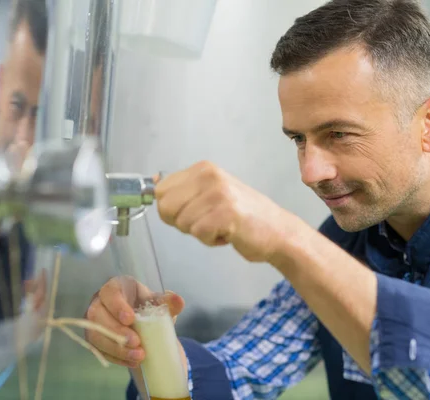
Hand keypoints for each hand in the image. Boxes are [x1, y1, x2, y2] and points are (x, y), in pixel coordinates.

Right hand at [84, 276, 184, 367]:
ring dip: (116, 349)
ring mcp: (94, 322)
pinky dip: (117, 358)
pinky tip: (132, 362)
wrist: (141, 321)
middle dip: (116, 331)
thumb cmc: (146, 305)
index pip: (110, 293)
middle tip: (136, 342)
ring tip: (138, 356)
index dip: (117, 306)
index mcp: (115, 287)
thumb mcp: (157, 301)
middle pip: (98, 316)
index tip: (130, 319)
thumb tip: (178, 301)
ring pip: (96, 336)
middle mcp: (99, 303)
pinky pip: (100, 351)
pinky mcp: (95, 339)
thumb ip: (167, 301)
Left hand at [155, 161, 301, 262]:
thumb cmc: (243, 216)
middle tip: (209, 221)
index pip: (161, 191)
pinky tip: (229, 233)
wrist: (278, 231)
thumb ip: (183, 191)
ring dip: (201, 233)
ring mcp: (218, 193)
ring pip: (182, 223)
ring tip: (223, 225)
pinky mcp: (226, 213)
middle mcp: (209, 175)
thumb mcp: (210, 193)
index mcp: (203, 169)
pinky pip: (199, 233)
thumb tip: (151, 185)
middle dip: (183, 223)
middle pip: (166, 208)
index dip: (173, 210)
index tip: (195, 213)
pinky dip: (212, 240)